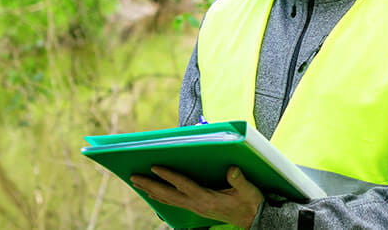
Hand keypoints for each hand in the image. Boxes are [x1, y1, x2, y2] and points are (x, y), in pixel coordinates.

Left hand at [130, 165, 263, 228]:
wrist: (253, 220)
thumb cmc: (250, 203)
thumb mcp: (248, 191)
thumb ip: (239, 180)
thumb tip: (231, 168)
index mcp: (208, 199)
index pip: (184, 186)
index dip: (169, 176)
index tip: (155, 167)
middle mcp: (198, 205)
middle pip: (169, 195)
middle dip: (150, 185)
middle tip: (134, 177)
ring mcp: (196, 208)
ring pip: (169, 200)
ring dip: (152, 191)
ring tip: (138, 183)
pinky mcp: (197, 209)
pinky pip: (174, 203)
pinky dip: (161, 197)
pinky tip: (154, 194)